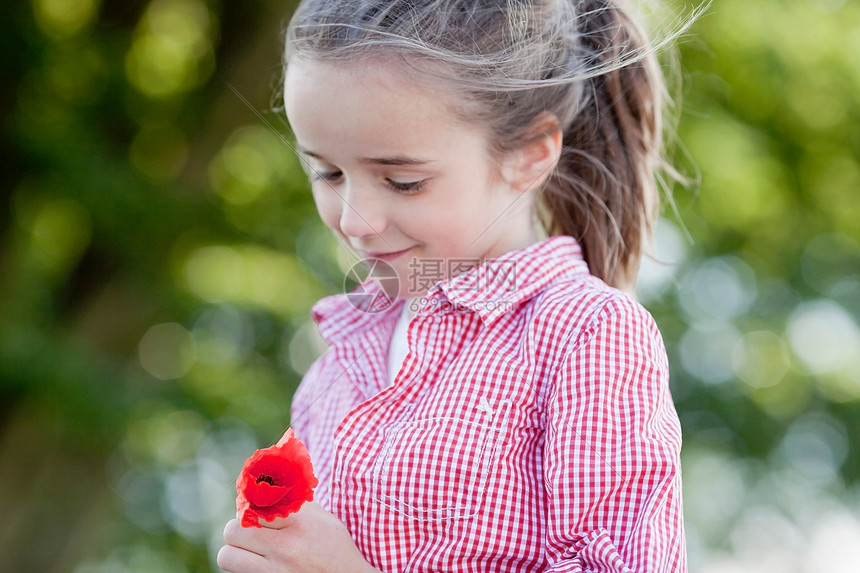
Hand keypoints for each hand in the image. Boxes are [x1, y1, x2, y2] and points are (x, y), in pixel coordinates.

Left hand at [217, 502, 379, 572]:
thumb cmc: (337, 550)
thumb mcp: (325, 520)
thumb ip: (297, 503)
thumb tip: (270, 487)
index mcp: (298, 526)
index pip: (252, 508)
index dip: (247, 507)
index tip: (251, 510)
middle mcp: (284, 550)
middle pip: (233, 531)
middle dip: (238, 529)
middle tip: (250, 532)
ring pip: (226, 557)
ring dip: (235, 552)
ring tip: (250, 552)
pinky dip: (243, 569)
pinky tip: (259, 565)